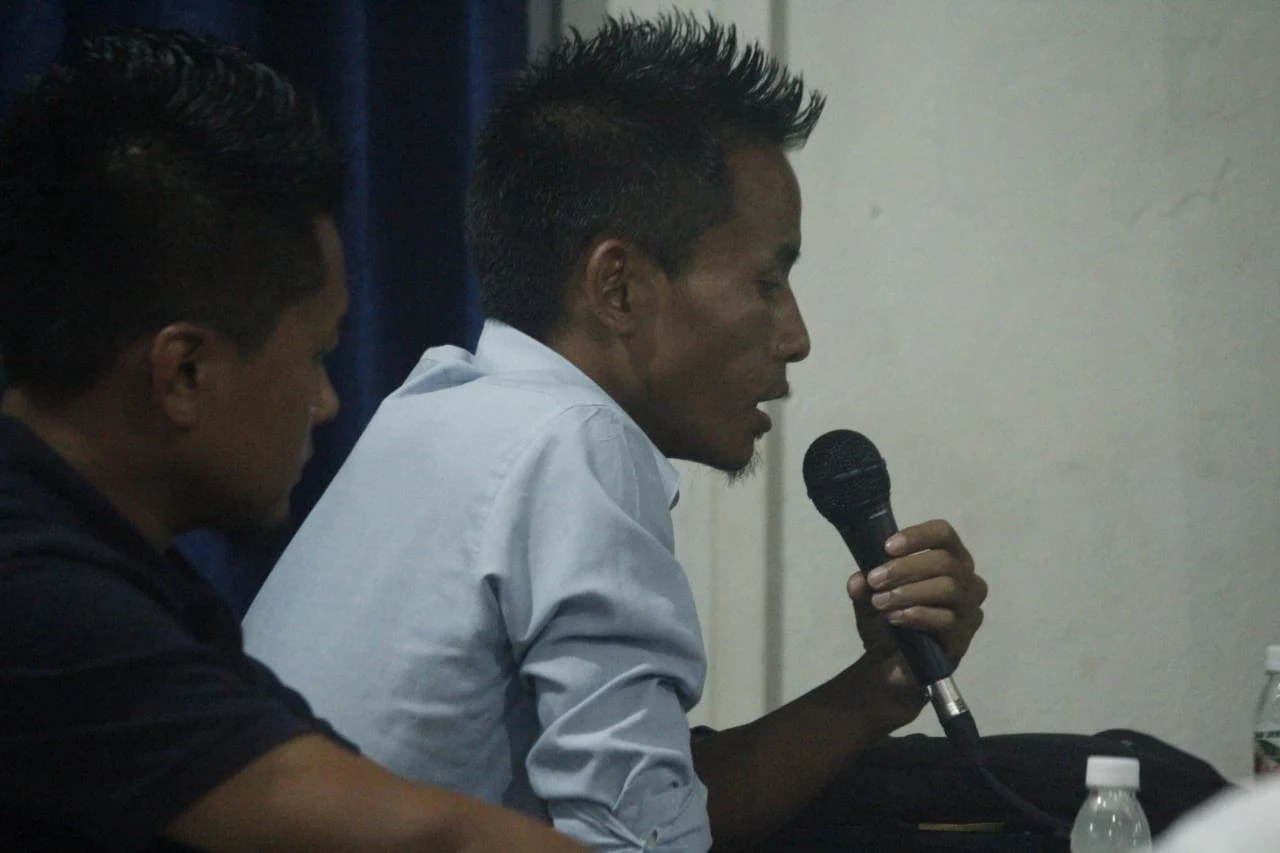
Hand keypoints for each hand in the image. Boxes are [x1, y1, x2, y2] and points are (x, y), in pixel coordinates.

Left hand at [846, 519, 986, 713]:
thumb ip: (863, 585)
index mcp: (949, 560)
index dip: (918, 536)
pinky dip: (917, 615)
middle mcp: (967, 580)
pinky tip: (895, 618)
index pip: (944, 534)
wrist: (889, 664)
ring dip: (909, 592)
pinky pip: (947, 619)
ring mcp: (970, 609)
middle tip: (875, 579)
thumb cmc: (887, 620)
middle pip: (946, 562)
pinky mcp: (964, 637)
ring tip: (880, 602)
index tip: (887, 546)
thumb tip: (858, 580)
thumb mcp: (868, 598)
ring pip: (949, 588)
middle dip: (906, 568)